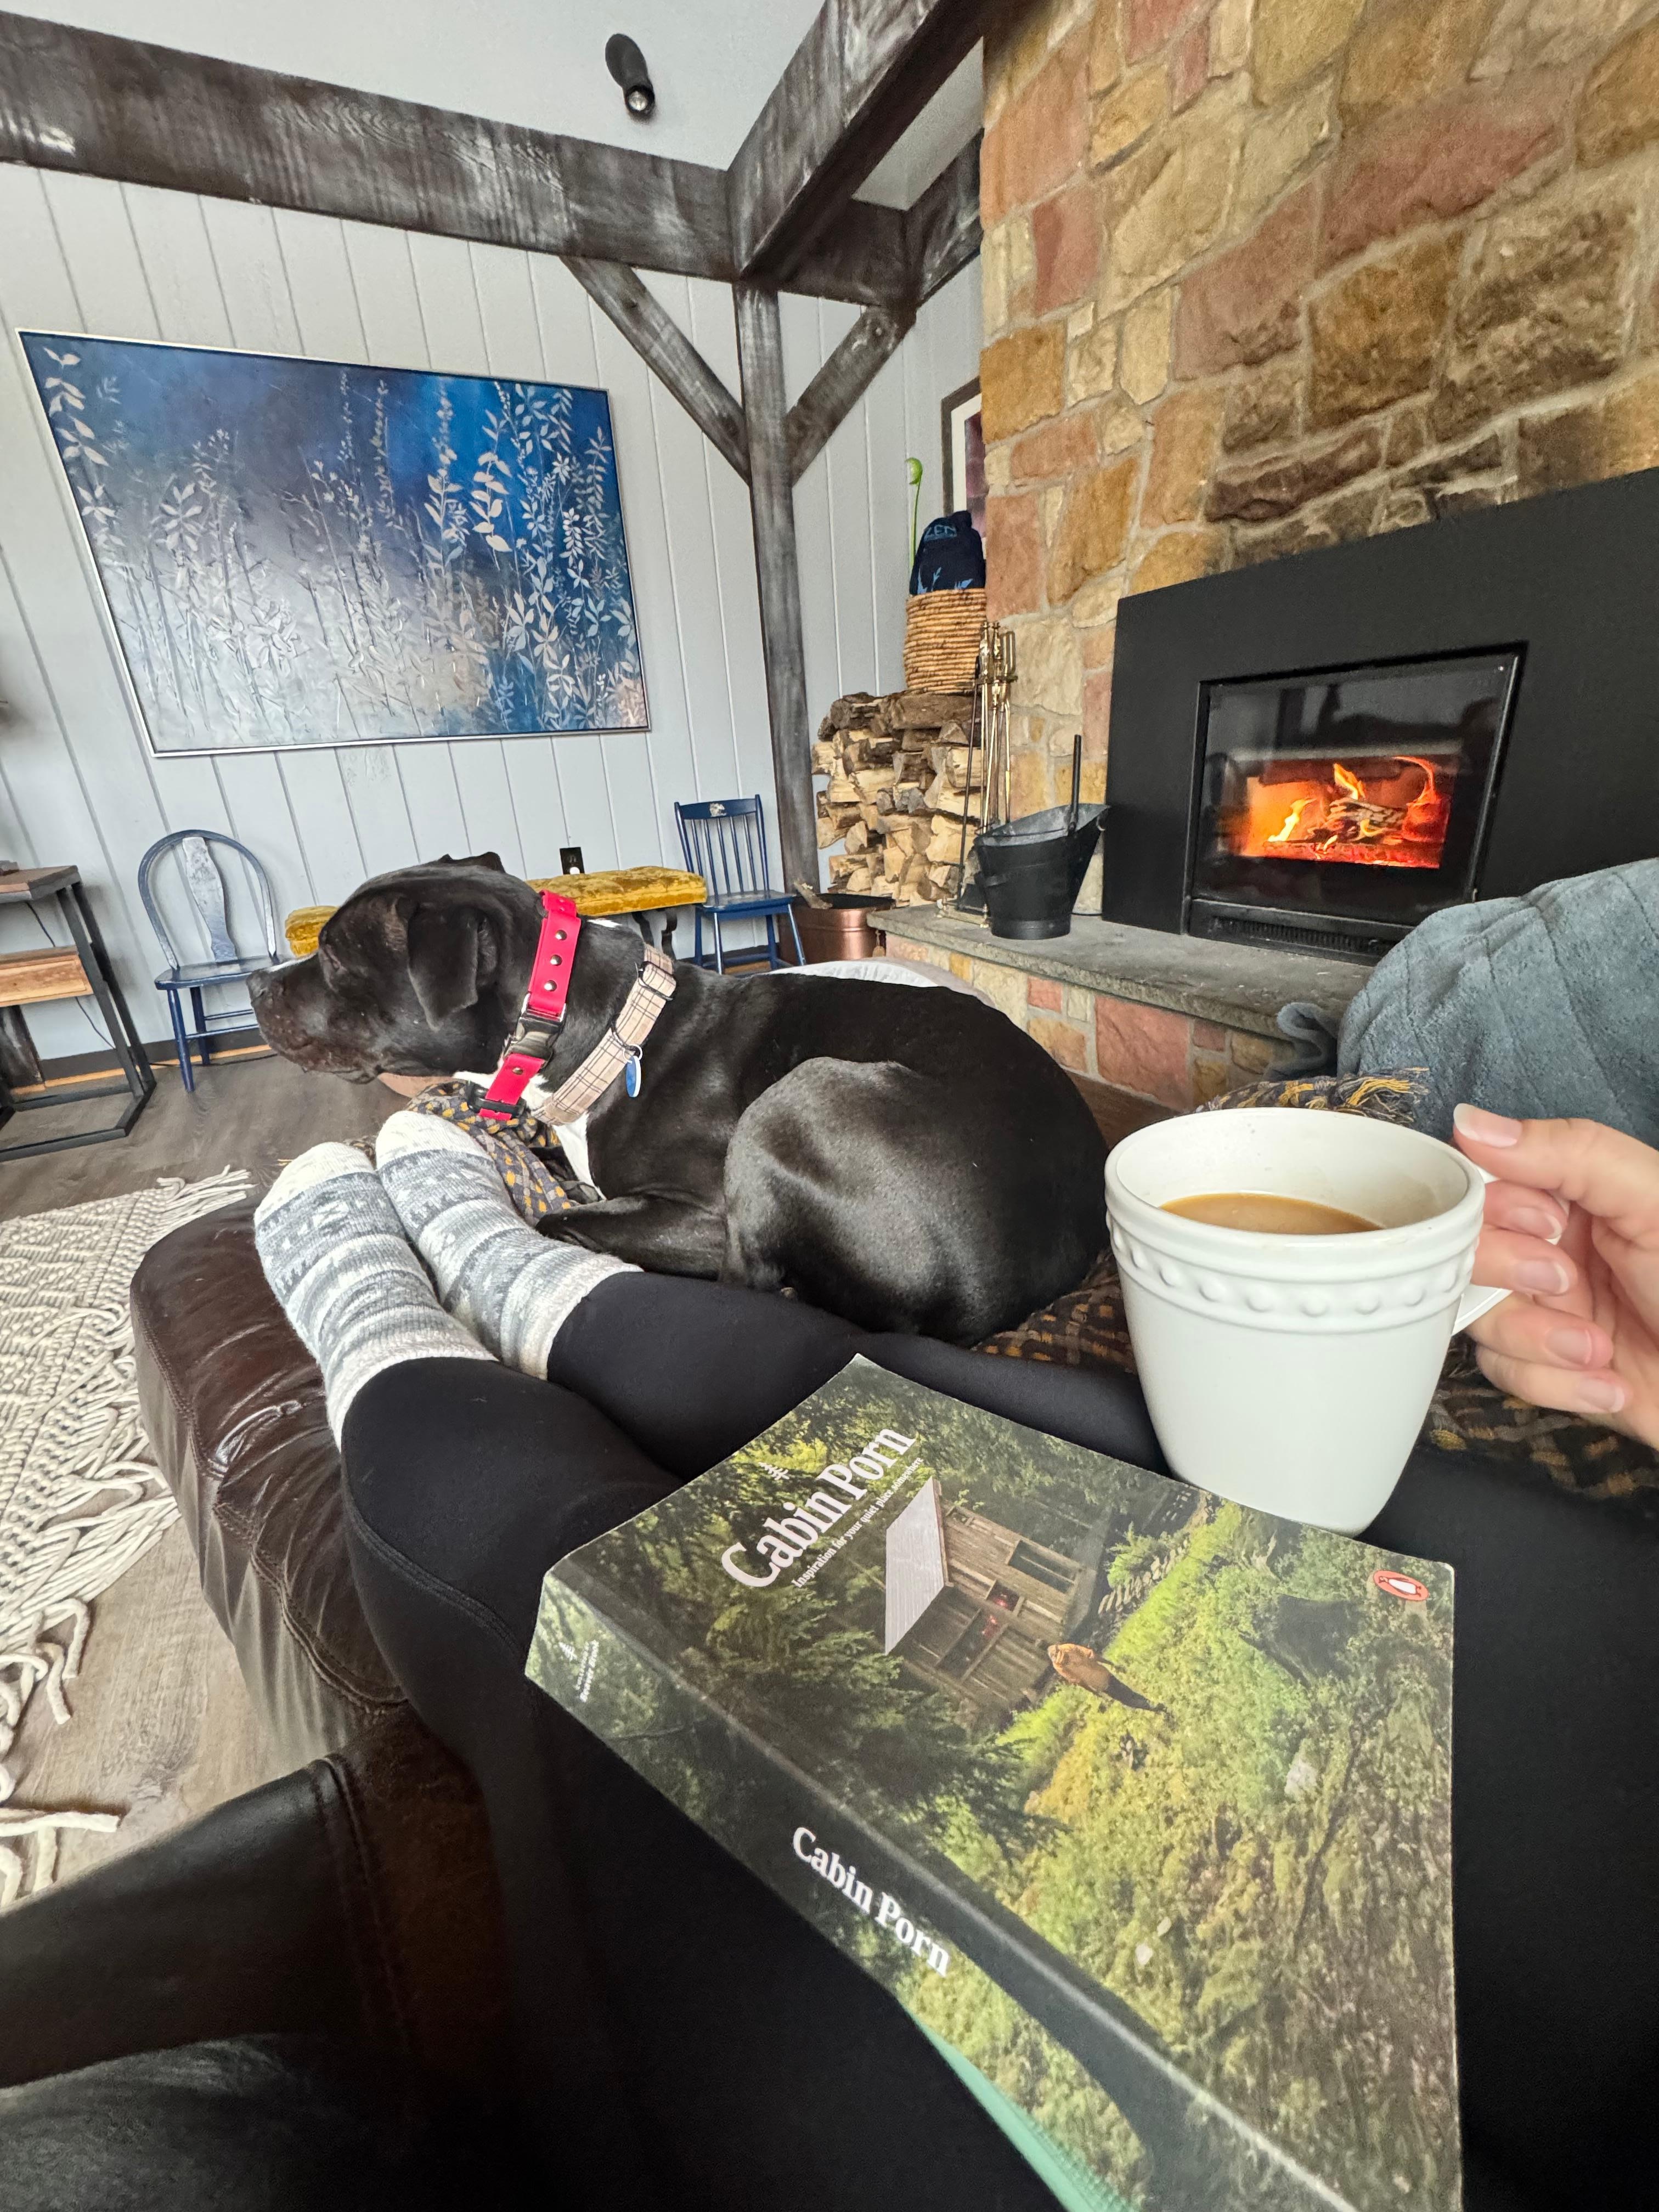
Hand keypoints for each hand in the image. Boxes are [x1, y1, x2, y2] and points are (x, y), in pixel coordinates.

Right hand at [1453, 1104, 1658, 1447]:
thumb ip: (1573, 1153)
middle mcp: (1551, 1248)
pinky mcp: (1549, 1368)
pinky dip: (1556, 1385)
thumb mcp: (1656, 1205)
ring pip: (1479, 1316)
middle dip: (1508, 1272)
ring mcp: (1547, 1309)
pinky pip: (1506, 1372)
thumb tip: (1474, 1124)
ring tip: (1597, 1350)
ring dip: (1535, 1340)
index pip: (1486, 1183)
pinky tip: (1611, 1384)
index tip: (1546, 1224)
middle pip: (1467, 1249)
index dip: (1496, 1206)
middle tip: (1565, 1283)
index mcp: (1574, 1197)